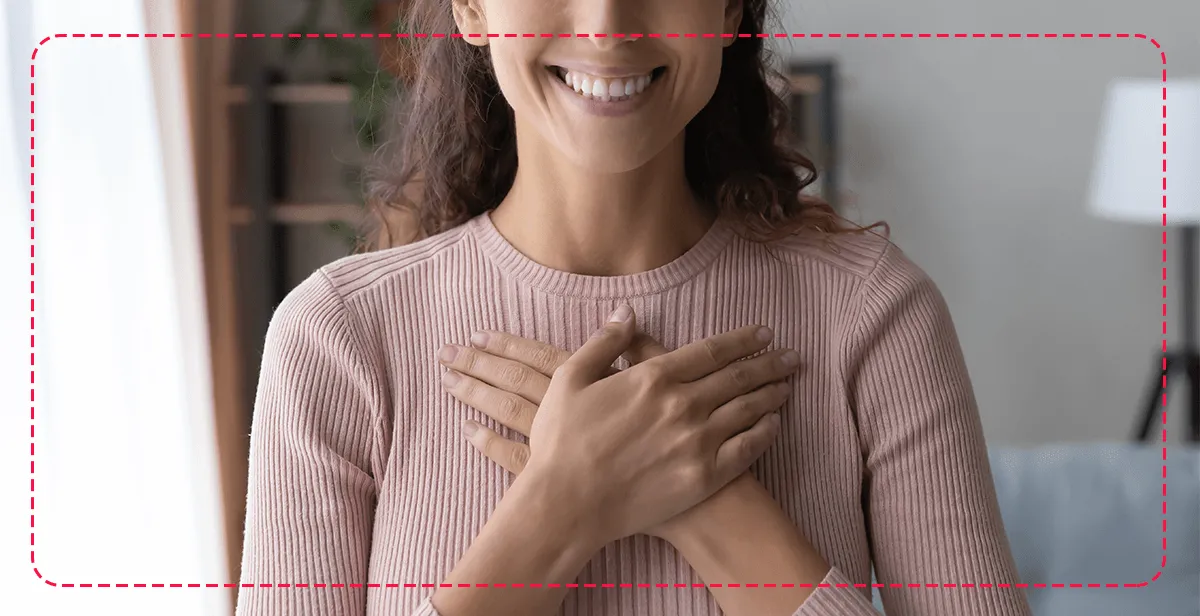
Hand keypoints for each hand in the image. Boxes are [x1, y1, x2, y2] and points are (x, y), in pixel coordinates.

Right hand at [437, 306, 798, 541]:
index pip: (712, 350)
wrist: (567, 504)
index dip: (742, 340)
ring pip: (748, 410)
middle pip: (738, 377)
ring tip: (789, 384)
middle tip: (792, 356)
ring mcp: (697, 441)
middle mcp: (683, 405)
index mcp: (654, 377)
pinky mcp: (703, 476)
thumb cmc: (562, 441)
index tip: (764, 333)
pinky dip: (765, 433)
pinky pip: (746, 449)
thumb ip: (604, 342)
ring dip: (772, 394)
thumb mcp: (570, 378)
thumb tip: (628, 311)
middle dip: (769, 363)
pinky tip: (774, 424)